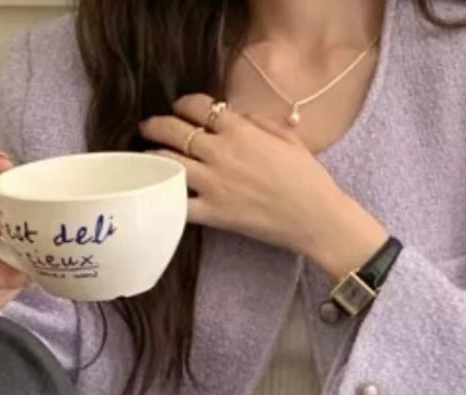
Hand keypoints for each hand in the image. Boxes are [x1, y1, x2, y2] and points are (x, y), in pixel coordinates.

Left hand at [140, 95, 388, 275]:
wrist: (317, 218)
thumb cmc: (309, 179)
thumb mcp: (288, 138)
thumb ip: (260, 122)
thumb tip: (238, 115)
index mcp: (240, 130)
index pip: (197, 106)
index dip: (183, 104)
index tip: (180, 109)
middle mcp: (221, 152)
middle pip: (173, 130)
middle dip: (156, 125)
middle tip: (149, 127)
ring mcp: (215, 184)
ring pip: (168, 163)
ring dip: (154, 157)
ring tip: (148, 157)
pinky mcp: (215, 213)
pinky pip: (179, 205)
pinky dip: (166, 199)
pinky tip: (159, 195)